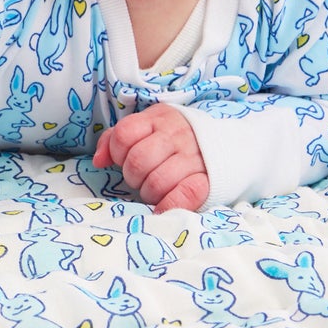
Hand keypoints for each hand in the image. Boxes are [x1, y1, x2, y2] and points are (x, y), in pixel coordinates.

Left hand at [92, 102, 210, 213]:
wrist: (229, 144)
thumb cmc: (176, 139)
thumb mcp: (148, 127)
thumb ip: (116, 139)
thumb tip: (98, 160)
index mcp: (159, 118)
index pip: (124, 134)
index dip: (117, 152)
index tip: (125, 160)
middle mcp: (177, 135)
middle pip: (138, 161)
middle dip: (132, 176)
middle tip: (140, 179)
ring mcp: (194, 158)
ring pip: (156, 182)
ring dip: (149, 193)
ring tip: (154, 190)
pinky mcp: (207, 181)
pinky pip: (182, 196)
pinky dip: (167, 206)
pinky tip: (162, 208)